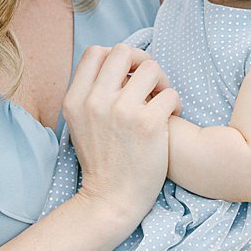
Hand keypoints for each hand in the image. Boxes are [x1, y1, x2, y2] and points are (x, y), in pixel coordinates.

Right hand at [63, 44, 179, 224]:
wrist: (112, 199)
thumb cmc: (103, 161)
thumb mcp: (82, 123)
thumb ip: (93, 94)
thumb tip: (118, 64)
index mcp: (75, 99)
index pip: (95, 52)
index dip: (117, 57)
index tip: (128, 76)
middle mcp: (95, 101)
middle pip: (124, 51)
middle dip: (142, 62)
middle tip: (151, 84)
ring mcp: (121, 111)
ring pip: (152, 68)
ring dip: (163, 82)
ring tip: (162, 103)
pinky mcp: (148, 124)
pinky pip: (171, 93)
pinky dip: (176, 104)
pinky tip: (171, 119)